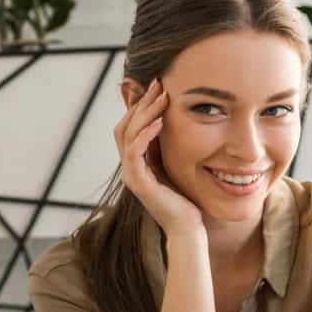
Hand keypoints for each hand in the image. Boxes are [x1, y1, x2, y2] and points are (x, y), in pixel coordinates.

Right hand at [113, 79, 202, 238]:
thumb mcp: (175, 165)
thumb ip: (167, 148)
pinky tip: (160, 121)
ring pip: (127, 135)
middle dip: (141, 103)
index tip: (159, 87)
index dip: (140, 105)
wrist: (187, 228)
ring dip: (144, 113)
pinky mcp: (138, 183)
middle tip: (159, 84)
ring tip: (162, 97)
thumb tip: (170, 122)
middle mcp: (128, 167)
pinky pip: (135, 152)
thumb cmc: (185, 199)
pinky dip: (145, 134)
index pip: (128, 127)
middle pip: (124, 126)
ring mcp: (131, 175)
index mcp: (135, 163)